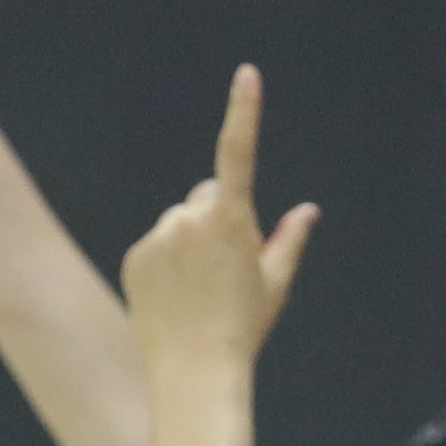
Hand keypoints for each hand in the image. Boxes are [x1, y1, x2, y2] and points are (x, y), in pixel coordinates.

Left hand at [119, 67, 318, 368]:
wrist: (194, 370)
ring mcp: (159, 236)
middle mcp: (191, 219)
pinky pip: (157, 244)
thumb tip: (307, 210)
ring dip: (191, 241)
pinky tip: (176, 296)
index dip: (244, 111)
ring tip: (199, 289)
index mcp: (231, 220)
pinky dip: (166, 261)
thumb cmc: (244, 328)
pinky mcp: (137, 255)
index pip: (238, 153)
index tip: (247, 75)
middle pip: (208, 197)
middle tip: (227, 269)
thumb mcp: (274, 284)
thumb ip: (289, 240)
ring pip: (181, 222)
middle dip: (219, 218)